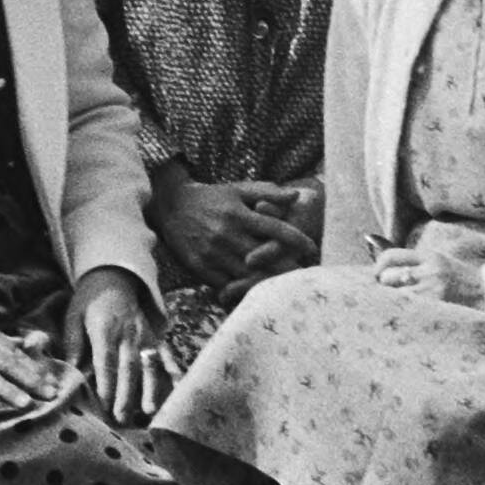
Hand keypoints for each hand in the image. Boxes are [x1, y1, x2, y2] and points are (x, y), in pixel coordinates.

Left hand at [57, 267, 169, 423]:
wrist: (114, 277)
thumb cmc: (88, 301)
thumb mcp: (73, 316)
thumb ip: (72, 343)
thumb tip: (68, 370)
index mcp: (104, 328)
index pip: (105, 360)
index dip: (105, 382)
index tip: (103, 405)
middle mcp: (128, 333)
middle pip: (128, 367)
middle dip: (126, 394)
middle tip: (121, 417)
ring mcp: (144, 336)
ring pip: (149, 364)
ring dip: (150, 388)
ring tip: (149, 410)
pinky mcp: (155, 337)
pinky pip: (165, 356)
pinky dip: (173, 372)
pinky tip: (179, 388)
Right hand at [159, 178, 315, 291]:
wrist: (171, 206)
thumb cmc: (212, 197)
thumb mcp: (238, 190)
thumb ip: (267, 192)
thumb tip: (296, 196)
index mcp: (239, 214)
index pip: (275, 229)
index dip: (297, 239)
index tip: (312, 248)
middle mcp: (227, 234)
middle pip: (265, 257)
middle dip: (287, 267)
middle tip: (305, 275)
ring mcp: (213, 253)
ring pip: (247, 275)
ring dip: (267, 282)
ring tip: (286, 289)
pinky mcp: (200, 267)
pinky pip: (226, 285)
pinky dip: (242, 290)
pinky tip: (257, 295)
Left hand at [373, 244, 484, 308]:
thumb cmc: (465, 281)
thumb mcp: (442, 264)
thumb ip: (419, 266)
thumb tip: (388, 272)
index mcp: (430, 257)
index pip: (391, 256)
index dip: (378, 266)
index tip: (377, 276)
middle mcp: (428, 271)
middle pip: (388, 277)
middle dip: (385, 288)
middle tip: (388, 297)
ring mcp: (431, 291)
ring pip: (394, 297)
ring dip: (393, 303)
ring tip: (398, 310)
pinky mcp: (435, 308)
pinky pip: (408, 311)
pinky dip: (403, 315)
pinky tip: (406, 319)